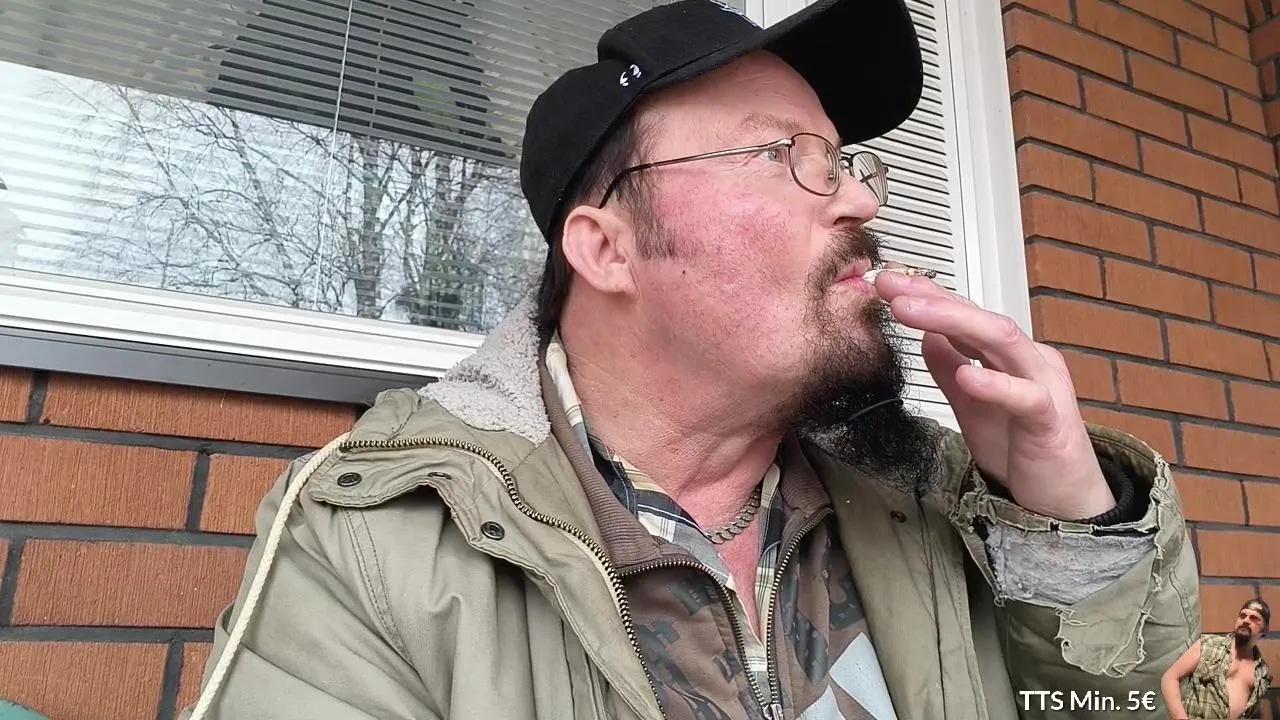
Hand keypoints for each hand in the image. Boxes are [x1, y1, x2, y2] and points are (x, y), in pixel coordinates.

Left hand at [874, 269, 1114, 520]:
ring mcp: (1044, 386)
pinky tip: (966, 375)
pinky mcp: (1051, 421)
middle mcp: (1029, 360)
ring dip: (955, 321)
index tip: (887, 280)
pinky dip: (995, 384)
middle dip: (933, 298)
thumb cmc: (1022, 448)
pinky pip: (1025, 397)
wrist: (1063, 499)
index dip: (927, 295)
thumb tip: (924, 335)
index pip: (965, 315)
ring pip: (1002, 341)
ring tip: (911, 310)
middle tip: (891, 285)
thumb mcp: (970, 404)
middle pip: (981, 318)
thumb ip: (949, 368)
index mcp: (1008, 355)